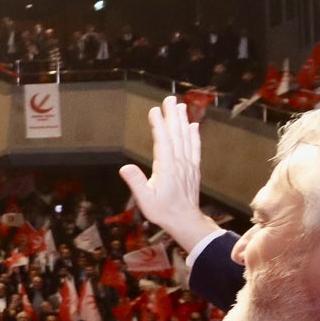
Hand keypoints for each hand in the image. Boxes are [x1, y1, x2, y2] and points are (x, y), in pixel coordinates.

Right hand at [117, 96, 222, 253]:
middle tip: (169, 99)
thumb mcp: (145, 200)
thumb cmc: (163, 211)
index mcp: (167, 168)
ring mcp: (188, 165)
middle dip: (172, 116)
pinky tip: (194, 126)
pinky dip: (194, 136)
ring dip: (183, 121)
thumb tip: (124, 167)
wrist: (185, 221)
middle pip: (176, 135)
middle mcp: (179, 163)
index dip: (159, 125)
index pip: (162, 142)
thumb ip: (136, 183)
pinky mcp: (193, 169)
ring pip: (186, 139)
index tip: (154, 110)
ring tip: (181, 106)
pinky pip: (194, 149)